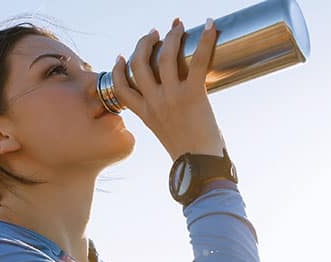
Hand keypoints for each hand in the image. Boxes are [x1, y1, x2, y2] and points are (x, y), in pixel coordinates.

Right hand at [111, 17, 225, 160]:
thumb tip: (179, 113)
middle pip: (140, 64)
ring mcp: (172, 97)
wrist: (200, 167)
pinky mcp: (193, 95)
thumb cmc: (190, 156)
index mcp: (145, 114)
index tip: (121, 56)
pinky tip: (211, 26)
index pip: (121, 87)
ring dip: (171, 37)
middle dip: (144, 43)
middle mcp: (154, 103)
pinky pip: (198, 60)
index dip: (119, 69)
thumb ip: (166, 120)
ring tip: (177, 26)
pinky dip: (206, 40)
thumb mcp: (167, 136)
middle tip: (154, 33)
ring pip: (165, 56)